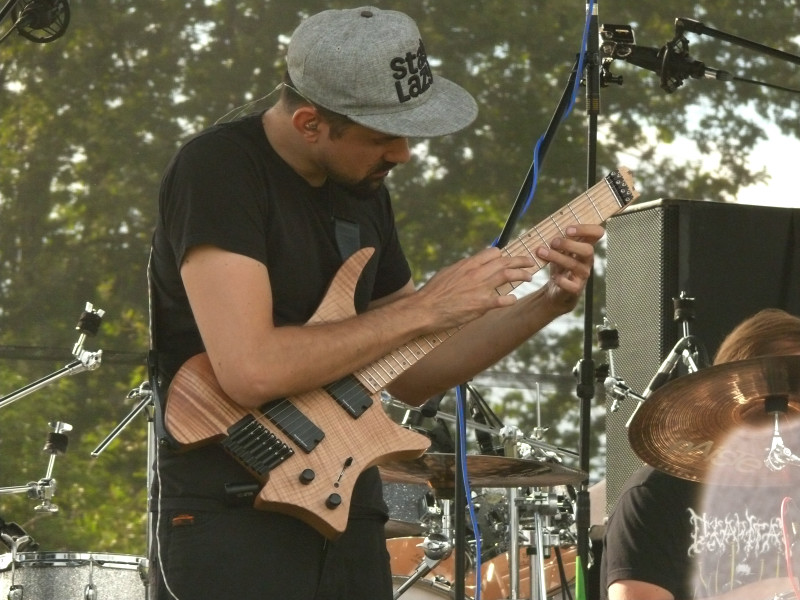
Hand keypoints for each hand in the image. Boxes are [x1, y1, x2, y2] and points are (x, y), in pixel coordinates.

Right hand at [413, 246, 537, 328]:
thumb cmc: (433, 292)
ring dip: (521, 275)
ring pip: (507, 276)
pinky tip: (514, 299)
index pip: (493, 253)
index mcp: (468, 264)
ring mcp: (480, 288)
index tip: (508, 259)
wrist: (426, 308)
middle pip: (504, 262)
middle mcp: (476, 273)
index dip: (503, 256)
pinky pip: (503, 300)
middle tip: (529, 262)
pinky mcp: (481, 305)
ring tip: (530, 277)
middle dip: (520, 261)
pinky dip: (511, 299)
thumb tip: (470, 265)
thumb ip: (462, 269)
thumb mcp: (447, 273)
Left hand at [535, 223, 604, 313]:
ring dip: (557, 257)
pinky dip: (562, 280)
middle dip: (569, 244)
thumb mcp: (560, 249)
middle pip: (588, 250)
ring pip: (575, 265)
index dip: (586, 229)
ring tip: (541, 252)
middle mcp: (587, 260)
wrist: (555, 290)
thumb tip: (550, 223)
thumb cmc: (559, 265)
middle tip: (553, 242)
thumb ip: (559, 237)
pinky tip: (554, 277)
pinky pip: (571, 285)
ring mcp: (583, 275)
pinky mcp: (576, 288)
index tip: (568, 229)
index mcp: (586, 246)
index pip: (597, 233)